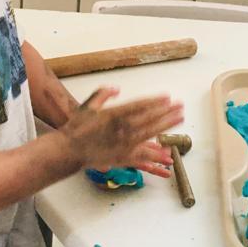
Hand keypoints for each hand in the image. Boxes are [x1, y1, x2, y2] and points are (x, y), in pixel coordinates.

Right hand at [60, 86, 182, 171]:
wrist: (68, 150)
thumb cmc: (76, 128)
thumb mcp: (88, 106)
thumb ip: (102, 94)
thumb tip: (116, 89)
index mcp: (113, 114)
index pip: (139, 106)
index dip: (155, 101)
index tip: (167, 97)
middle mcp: (120, 129)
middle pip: (148, 118)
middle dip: (166, 112)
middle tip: (180, 106)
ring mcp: (123, 144)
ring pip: (149, 133)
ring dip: (165, 126)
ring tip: (178, 119)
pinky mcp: (123, 157)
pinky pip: (142, 155)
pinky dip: (156, 154)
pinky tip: (167, 153)